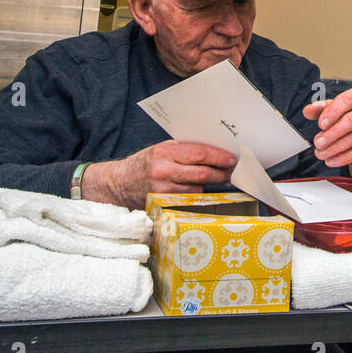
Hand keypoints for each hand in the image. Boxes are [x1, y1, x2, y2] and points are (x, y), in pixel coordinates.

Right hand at [80, 141, 237, 208]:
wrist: (118, 183)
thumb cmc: (144, 164)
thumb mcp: (161, 149)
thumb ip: (183, 150)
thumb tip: (214, 151)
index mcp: (164, 151)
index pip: (199, 154)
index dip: (218, 157)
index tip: (231, 159)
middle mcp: (163, 170)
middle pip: (201, 173)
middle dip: (221, 173)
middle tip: (233, 172)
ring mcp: (162, 188)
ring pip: (197, 188)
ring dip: (212, 185)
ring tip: (221, 180)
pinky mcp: (162, 203)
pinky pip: (188, 199)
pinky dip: (197, 194)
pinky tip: (202, 190)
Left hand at [303, 87, 351, 178]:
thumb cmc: (349, 115)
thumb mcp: (334, 108)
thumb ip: (320, 108)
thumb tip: (308, 111)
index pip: (347, 101)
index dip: (333, 113)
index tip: (321, 124)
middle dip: (333, 133)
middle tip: (318, 142)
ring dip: (336, 148)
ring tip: (322, 153)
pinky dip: (344, 158)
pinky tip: (332, 160)